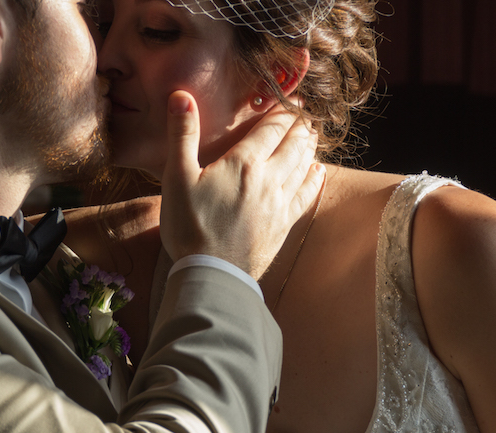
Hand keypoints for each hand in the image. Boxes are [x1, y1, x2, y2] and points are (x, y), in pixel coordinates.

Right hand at [159, 91, 323, 278]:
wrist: (211, 273)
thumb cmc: (188, 225)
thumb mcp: (176, 177)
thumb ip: (182, 135)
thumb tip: (180, 95)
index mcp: (244, 163)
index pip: (272, 126)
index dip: (283, 108)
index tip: (290, 96)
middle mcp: (269, 178)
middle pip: (294, 142)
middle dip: (300, 123)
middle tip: (306, 111)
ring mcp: (280, 203)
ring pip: (304, 165)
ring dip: (309, 145)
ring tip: (312, 133)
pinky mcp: (283, 224)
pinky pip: (307, 195)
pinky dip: (315, 178)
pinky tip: (318, 171)